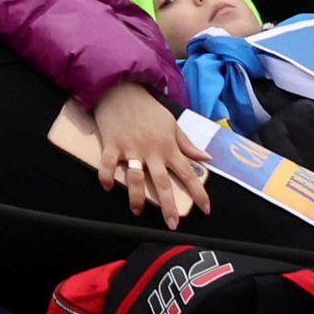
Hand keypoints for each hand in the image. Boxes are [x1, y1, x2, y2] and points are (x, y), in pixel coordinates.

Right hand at [84, 83, 210, 225]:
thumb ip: (188, 144)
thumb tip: (207, 159)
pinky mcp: (112, 145)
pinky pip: (108, 164)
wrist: (121, 88)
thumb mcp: (172, 123)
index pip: (188, 174)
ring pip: (136, 179)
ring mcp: (131, 149)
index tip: (206, 210)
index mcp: (169, 147)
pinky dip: (107, 176)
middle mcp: (152, 152)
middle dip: (169, 206)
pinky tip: (108, 187)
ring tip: (137, 211)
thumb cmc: (148, 108)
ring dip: (136, 197)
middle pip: (163, 183)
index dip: (199, 193)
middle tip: (172, 225)